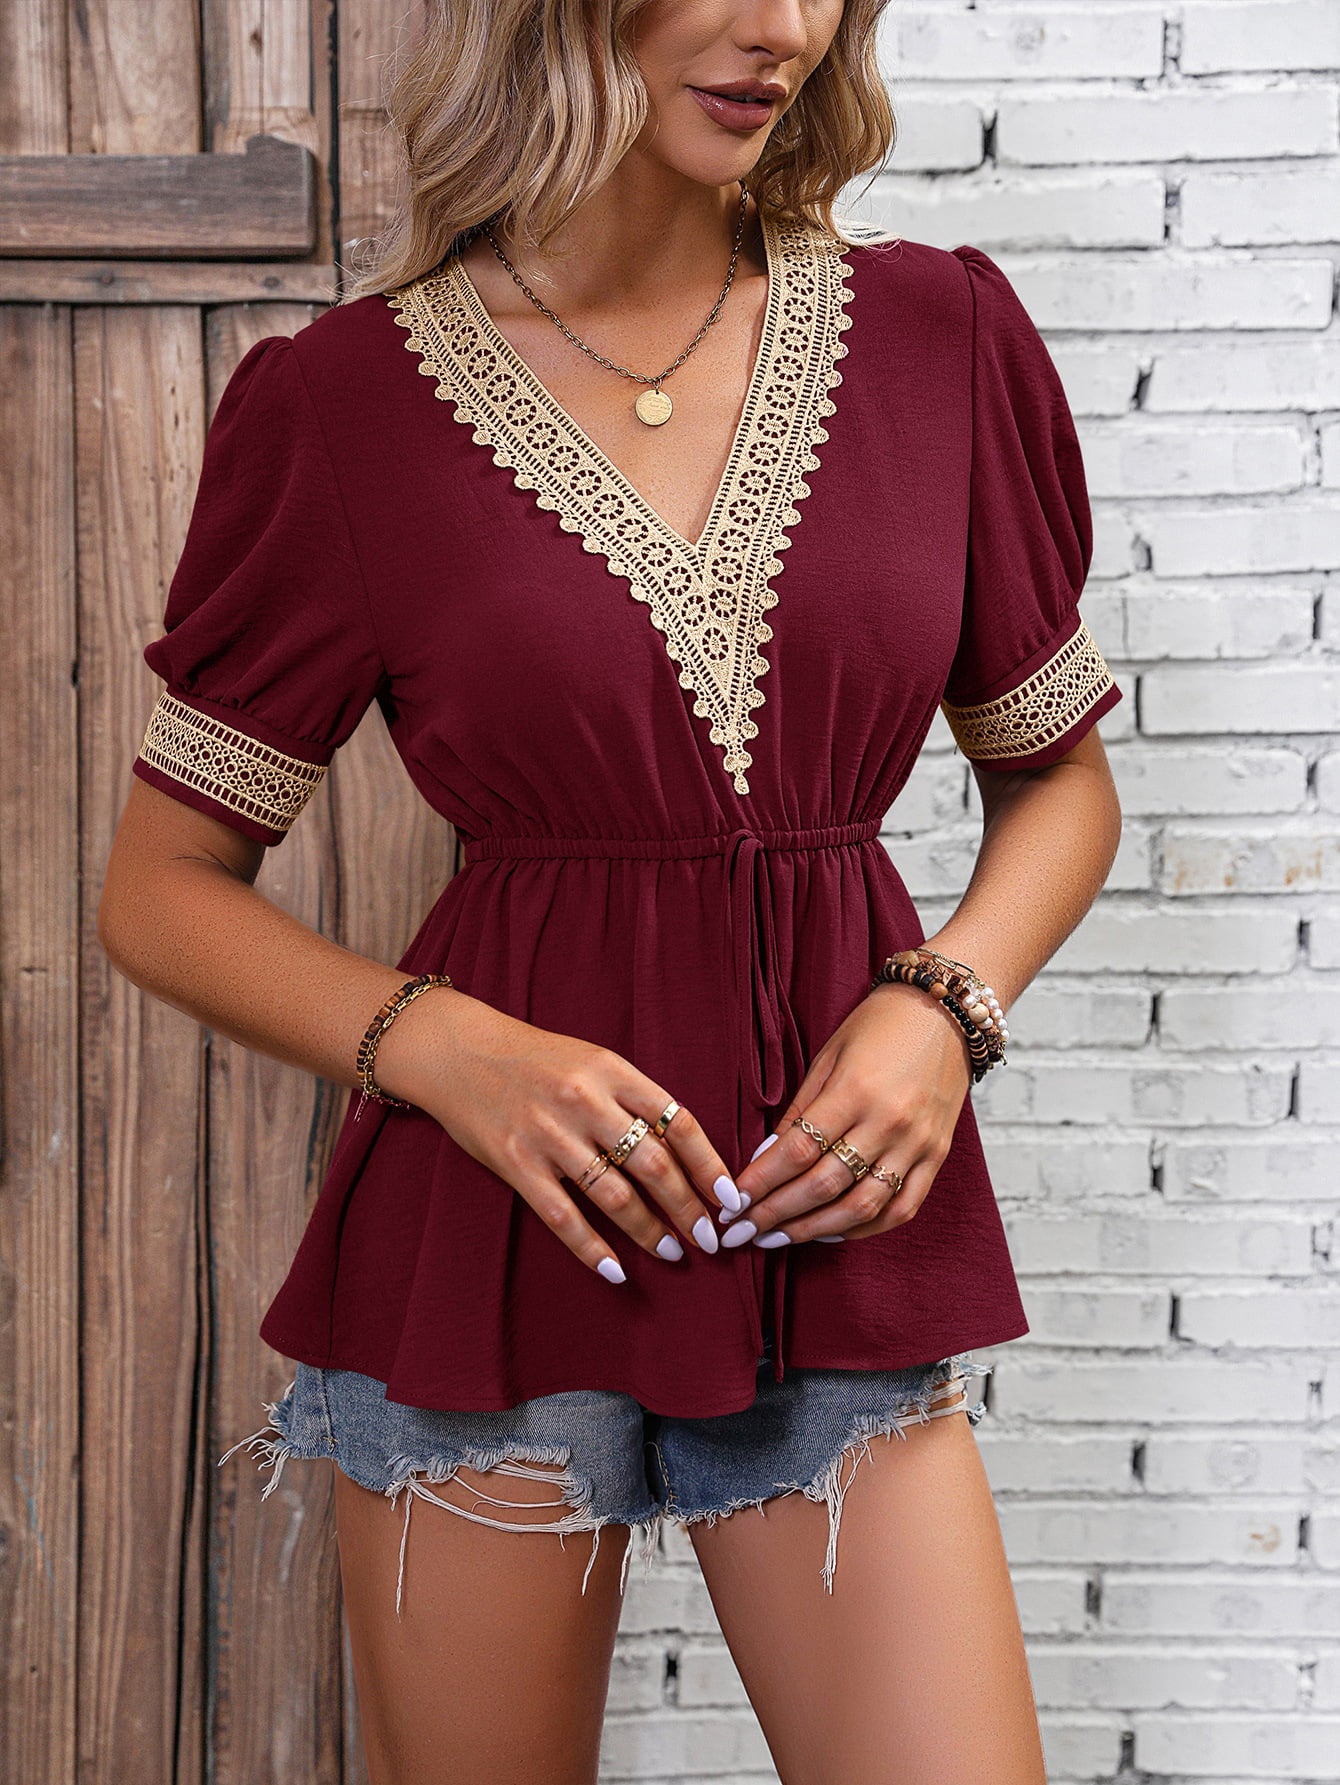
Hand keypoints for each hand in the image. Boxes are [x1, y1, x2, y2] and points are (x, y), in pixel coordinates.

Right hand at [372, 987, 741, 1280]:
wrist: (460, 1052)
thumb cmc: (536, 1059)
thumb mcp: (593, 1061)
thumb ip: (633, 1099)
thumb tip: (682, 1153)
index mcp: (613, 1070)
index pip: (678, 1122)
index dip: (710, 1165)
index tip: (730, 1197)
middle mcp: (585, 1101)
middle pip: (655, 1166)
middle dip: (690, 1209)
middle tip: (710, 1239)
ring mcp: (550, 1135)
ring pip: (615, 1197)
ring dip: (649, 1231)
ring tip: (672, 1251)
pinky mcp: (517, 1164)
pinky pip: (563, 1217)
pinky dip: (593, 1249)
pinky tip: (615, 1270)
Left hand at [722, 983, 973, 1246]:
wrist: (947, 1011)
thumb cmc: (879, 1026)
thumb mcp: (829, 1055)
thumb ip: (799, 1109)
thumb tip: (766, 1156)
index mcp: (855, 1090)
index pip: (798, 1150)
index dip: (761, 1181)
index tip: (732, 1202)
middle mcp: (888, 1122)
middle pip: (824, 1185)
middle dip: (777, 1214)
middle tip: (743, 1232)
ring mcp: (916, 1144)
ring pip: (862, 1207)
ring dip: (814, 1230)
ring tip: (778, 1239)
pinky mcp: (937, 1157)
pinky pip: (901, 1208)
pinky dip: (864, 1228)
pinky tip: (830, 1233)